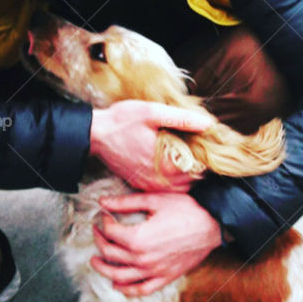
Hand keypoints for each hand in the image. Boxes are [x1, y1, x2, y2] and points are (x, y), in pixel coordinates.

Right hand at [89, 101, 212, 191]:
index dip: (204, 156)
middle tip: (195, 148)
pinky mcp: (140, 185)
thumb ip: (181, 119)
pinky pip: (165, 189)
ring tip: (185, 155)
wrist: (95, 134)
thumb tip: (207, 123)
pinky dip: (173, 180)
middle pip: (192, 180)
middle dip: (197, 167)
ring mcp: (148, 185)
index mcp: (164, 164)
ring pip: (180, 188)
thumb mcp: (152, 112)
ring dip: (186, 175)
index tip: (203, 144)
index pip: (199, 169)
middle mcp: (157, 180)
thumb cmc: (123, 121)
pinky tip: (170, 163)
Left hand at [91, 192, 222, 295]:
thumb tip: (103, 201)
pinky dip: (126, 290)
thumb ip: (125, 202)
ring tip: (95, 261)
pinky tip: (118, 285)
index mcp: (138, 239)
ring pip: (119, 277)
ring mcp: (154, 271)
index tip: (105, 214)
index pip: (110, 232)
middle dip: (99, 241)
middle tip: (97, 232)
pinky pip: (141, 289)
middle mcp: (143, 259)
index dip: (104, 221)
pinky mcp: (165, 277)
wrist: (212, 224)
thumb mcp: (154, 200)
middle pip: (110, 254)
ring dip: (103, 269)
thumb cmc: (186, 209)